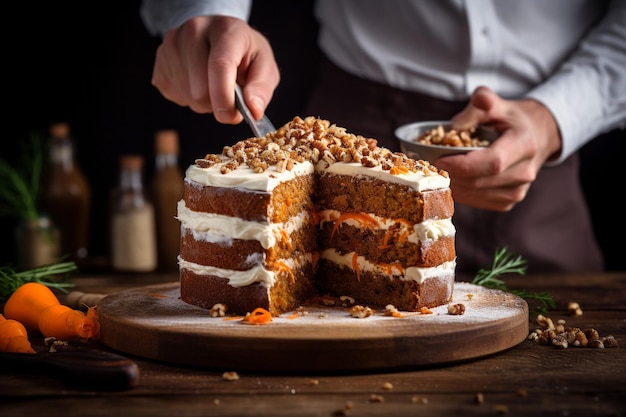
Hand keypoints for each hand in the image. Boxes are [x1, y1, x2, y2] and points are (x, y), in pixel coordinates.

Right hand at [151, 15, 279, 123]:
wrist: (218, 36)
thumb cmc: (244, 53)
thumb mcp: (264, 65)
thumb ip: (261, 88)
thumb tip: (253, 110)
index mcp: (226, 29)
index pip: (220, 64)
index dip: (224, 97)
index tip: (229, 116)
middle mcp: (194, 31)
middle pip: (200, 89)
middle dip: (218, 104)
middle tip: (230, 96)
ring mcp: (172, 44)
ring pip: (188, 97)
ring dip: (205, 103)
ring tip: (214, 84)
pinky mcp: (160, 60)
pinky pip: (175, 96)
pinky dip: (189, 99)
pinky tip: (198, 82)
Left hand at [434, 86, 561, 211]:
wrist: (537, 136)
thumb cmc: (512, 119)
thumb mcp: (497, 104)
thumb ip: (479, 103)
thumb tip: (456, 124)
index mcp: (524, 145)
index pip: (491, 163)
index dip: (462, 165)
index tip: (439, 159)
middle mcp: (524, 172)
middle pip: (479, 181)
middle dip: (451, 175)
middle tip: (430, 165)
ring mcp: (518, 191)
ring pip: (476, 195)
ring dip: (453, 185)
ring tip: (438, 171)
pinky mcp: (508, 201)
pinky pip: (478, 202)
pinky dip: (461, 193)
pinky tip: (452, 180)